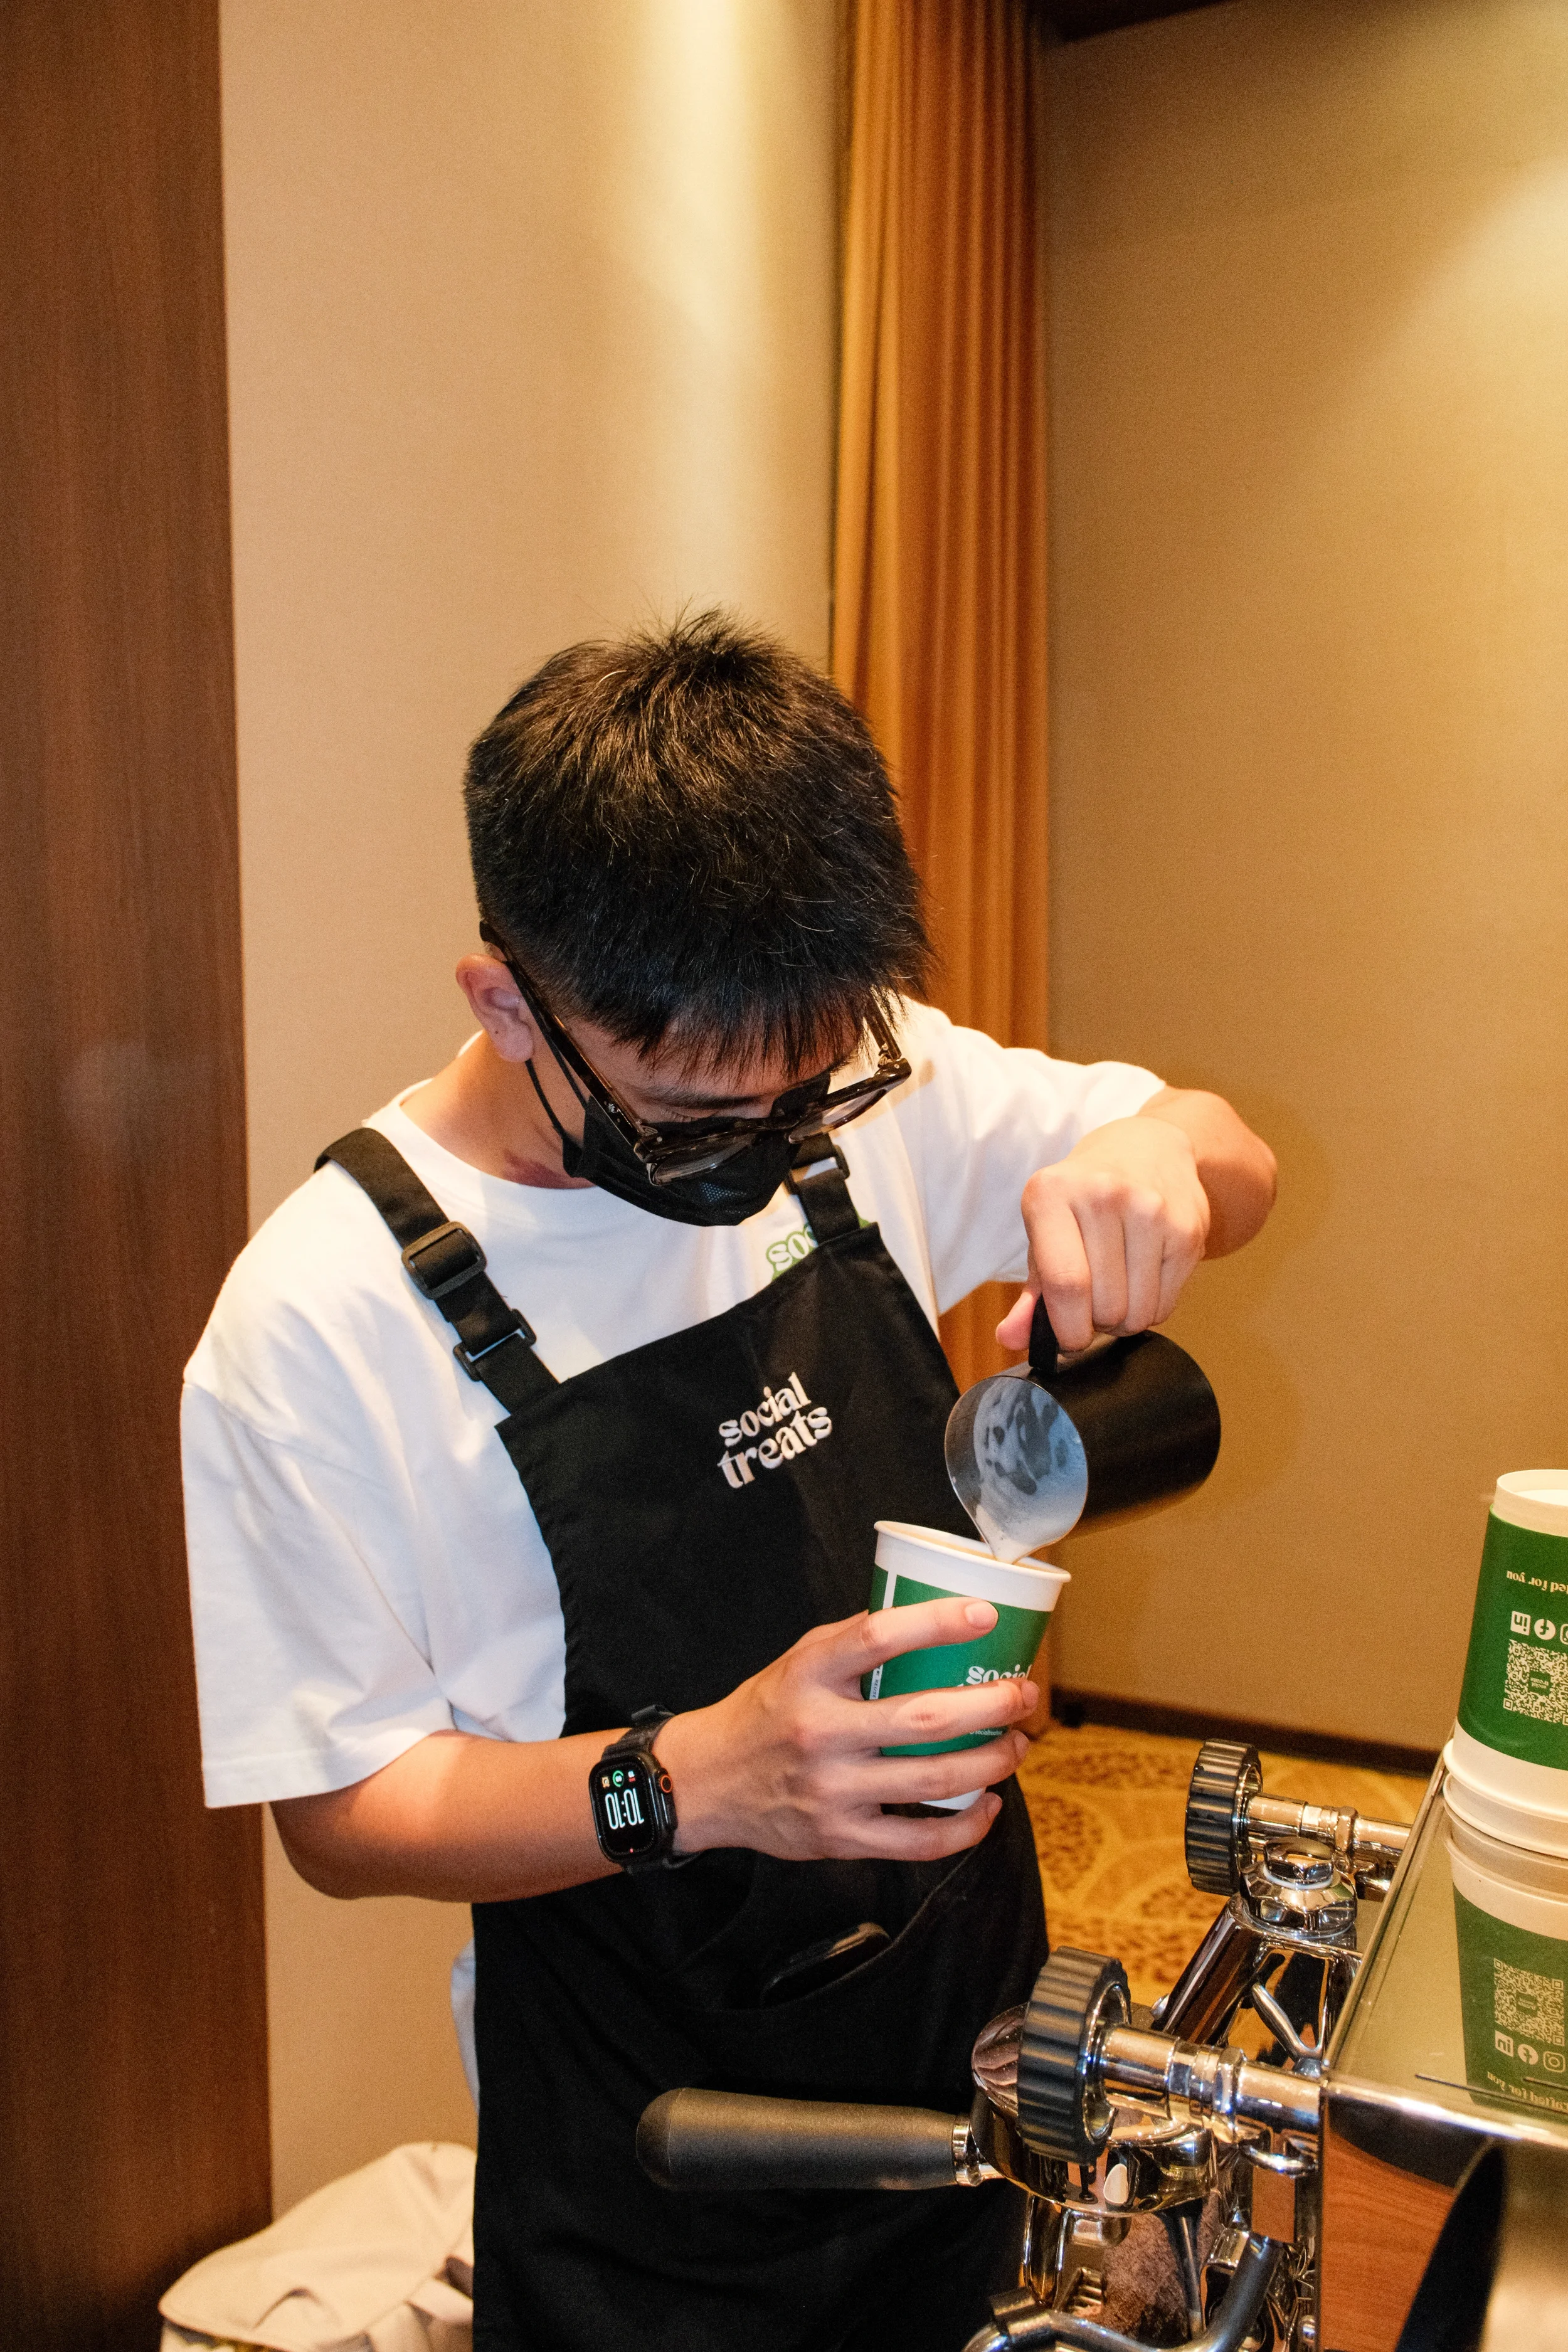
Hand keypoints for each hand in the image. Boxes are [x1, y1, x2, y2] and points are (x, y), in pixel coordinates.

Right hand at [656, 1599, 1036, 1863]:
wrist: (707, 1782)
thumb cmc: (767, 1712)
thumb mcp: (797, 1661)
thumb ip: (854, 1642)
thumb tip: (930, 1620)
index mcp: (809, 1676)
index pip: (877, 1638)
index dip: (936, 1623)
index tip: (984, 1615)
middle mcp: (820, 1732)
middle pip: (925, 1717)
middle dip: (991, 1706)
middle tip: (1022, 1695)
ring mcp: (832, 1790)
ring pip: (934, 1780)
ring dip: (992, 1762)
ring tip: (1018, 1745)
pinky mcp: (840, 1838)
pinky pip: (918, 1841)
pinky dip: (966, 1827)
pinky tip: (989, 1805)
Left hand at [995, 1112, 1210, 1355]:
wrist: (1146, 1148)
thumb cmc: (1084, 1199)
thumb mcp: (1045, 1233)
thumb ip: (1030, 1294)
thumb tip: (1013, 1338)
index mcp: (1051, 1193)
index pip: (1066, 1285)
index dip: (1068, 1329)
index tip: (1069, 1338)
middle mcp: (1103, 1195)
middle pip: (1105, 1306)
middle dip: (1096, 1323)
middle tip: (1093, 1300)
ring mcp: (1151, 1210)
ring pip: (1138, 1313)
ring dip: (1125, 1319)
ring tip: (1117, 1288)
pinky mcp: (1187, 1229)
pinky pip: (1165, 1307)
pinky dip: (1150, 1308)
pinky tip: (1141, 1276)